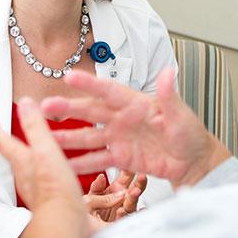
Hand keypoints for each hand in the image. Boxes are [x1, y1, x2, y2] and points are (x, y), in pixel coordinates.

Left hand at [0, 98, 87, 237]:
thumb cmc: (55, 191)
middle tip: (10, 138)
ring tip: (37, 155)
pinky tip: (59, 178)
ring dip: (31, 163)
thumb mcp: (46, 151)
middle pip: (14, 159)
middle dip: (12, 148)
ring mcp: (38, 192)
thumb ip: (36, 128)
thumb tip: (26, 103)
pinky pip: (46, 186)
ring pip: (29, 173)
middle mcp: (26, 178)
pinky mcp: (51, 203)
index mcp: (23, 162)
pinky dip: (49, 177)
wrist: (65, 225)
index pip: (4, 143)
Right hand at [40, 68, 230, 188]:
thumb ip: (170, 96)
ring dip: (67, 138)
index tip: (69, 76)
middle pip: (90, 112)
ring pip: (88, 137)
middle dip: (67, 109)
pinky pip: (97, 160)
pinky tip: (63, 165)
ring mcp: (119, 138)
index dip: (89, 84)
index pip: (109, 90)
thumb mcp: (181, 115)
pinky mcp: (120, 157)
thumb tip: (168, 72)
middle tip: (45, 107)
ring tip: (44, 138)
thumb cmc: (190, 134)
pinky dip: (80, 164)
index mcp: (135, 103)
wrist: (193, 161)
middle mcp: (122, 118)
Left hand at [84, 171, 147, 222]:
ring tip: (134, 191)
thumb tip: (102, 178)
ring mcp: (122, 213)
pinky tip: (139, 210)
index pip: (124, 179)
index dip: (128, 172)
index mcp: (112, 191)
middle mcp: (120, 201)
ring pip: (131, 203)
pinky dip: (135, 214)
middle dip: (138, 183)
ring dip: (134, 196)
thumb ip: (97, 189)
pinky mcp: (122, 225)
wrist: (81, 233)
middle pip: (132, 190)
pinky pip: (130, 219)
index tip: (132, 165)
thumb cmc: (83, 216)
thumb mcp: (88, 200)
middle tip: (141, 176)